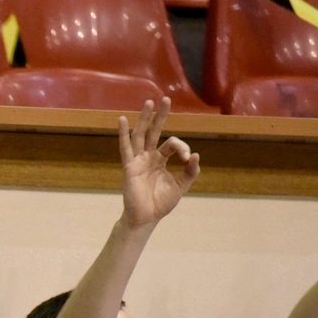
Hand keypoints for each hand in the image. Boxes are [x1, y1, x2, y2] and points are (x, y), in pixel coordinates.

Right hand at [118, 98, 199, 228]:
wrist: (146, 218)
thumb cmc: (161, 203)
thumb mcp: (181, 185)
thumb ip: (189, 171)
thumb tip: (196, 156)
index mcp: (160, 160)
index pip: (171, 145)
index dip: (182, 147)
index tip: (188, 158)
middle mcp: (148, 157)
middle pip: (154, 131)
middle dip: (160, 116)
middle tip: (165, 99)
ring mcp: (138, 161)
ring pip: (141, 135)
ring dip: (144, 119)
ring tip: (148, 103)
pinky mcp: (130, 167)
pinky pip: (125, 148)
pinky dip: (123, 134)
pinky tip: (121, 120)